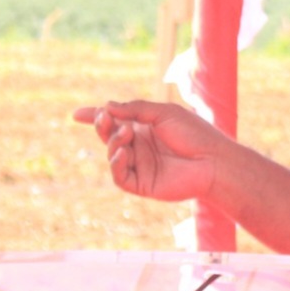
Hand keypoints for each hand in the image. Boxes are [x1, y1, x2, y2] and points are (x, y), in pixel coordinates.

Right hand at [73, 99, 223, 202]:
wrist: (213, 161)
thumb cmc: (194, 134)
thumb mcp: (164, 112)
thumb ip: (136, 109)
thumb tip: (107, 106)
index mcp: (145, 128)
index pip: (115, 121)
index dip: (95, 117)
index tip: (76, 114)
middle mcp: (140, 146)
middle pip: (110, 135)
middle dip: (102, 125)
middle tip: (103, 117)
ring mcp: (140, 165)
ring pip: (112, 154)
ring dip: (113, 141)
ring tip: (125, 133)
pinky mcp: (142, 184)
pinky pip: (119, 175)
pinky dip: (115, 163)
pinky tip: (122, 152)